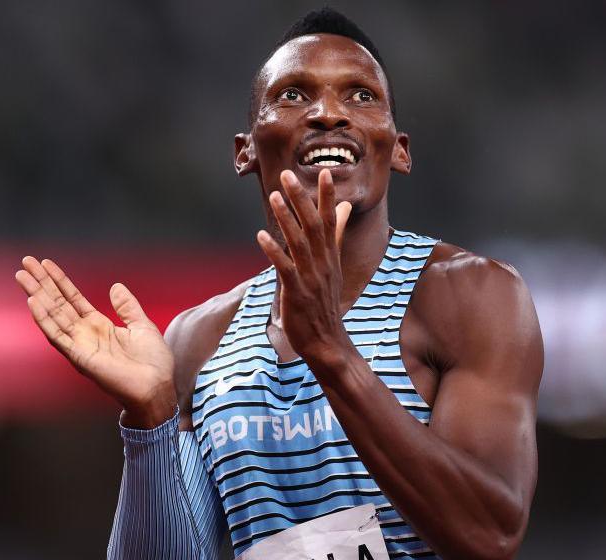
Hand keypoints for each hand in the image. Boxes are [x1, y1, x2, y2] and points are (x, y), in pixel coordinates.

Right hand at [14, 257, 175, 427]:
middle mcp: (85, 334)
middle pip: (58, 303)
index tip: (45, 264)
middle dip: (42, 283)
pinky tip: (33, 302)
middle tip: (25, 262)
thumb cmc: (152, 363)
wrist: (157, 387)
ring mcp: (80, 345)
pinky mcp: (79, 357)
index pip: (73, 299)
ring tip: (22, 276)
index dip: (59, 281)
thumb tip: (116, 286)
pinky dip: (44, 319)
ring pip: (53, 316)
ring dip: (37, 295)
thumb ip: (127, 307)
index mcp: (99, 326)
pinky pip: (58, 336)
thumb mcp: (142, 326)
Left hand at [256, 169, 352, 365]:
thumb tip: (344, 209)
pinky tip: (261, 236)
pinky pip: (285, 268)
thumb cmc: (325, 304)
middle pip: (313, 225)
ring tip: (275, 196)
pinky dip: (274, 251)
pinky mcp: (297, 292)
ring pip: (299, 242)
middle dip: (300, 199)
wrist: (328, 342)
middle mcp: (323, 263)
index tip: (323, 171)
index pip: (331, 221)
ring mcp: (311, 278)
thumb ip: (337, 236)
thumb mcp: (334, 267)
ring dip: (286, 218)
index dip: (326, 196)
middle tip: (287, 175)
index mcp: (331, 257)